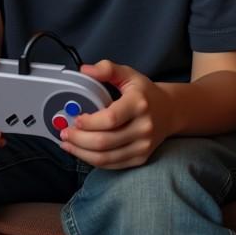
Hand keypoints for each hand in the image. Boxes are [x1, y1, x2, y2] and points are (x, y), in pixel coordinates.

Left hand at [60, 60, 174, 168]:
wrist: (170, 111)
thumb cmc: (145, 93)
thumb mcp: (129, 75)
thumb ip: (107, 69)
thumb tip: (85, 70)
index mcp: (139, 104)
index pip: (110, 119)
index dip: (89, 122)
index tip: (76, 119)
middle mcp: (143, 127)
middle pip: (104, 142)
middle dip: (79, 140)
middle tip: (65, 133)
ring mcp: (143, 145)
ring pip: (105, 158)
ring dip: (81, 153)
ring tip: (68, 144)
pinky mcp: (141, 158)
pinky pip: (112, 165)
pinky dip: (93, 161)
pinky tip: (82, 152)